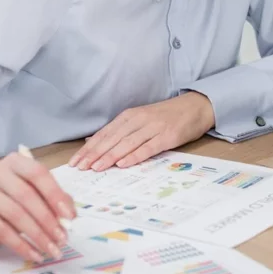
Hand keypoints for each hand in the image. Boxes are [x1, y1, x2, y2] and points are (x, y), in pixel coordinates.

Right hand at [0, 152, 75, 262]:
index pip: (37, 173)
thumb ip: (54, 200)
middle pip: (26, 195)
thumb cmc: (12, 202)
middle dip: (48, 220)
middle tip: (62, 239)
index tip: (70, 217)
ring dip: (37, 235)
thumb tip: (70, 217)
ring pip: (14, 214)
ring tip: (51, 250)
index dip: (55, 195)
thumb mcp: (35, 196)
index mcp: (16, 161)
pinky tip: (33, 255)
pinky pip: (0, 230)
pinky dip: (20, 245)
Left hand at [69, 92, 215, 170]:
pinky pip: (148, 147)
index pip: (105, 133)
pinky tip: (123, 163)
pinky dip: (135, 155)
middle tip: (80, 167)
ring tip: (96, 167)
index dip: (89, 148)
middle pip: (113, 138)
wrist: (196, 106)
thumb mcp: (140, 119)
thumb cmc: (166, 116)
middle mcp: (139, 120)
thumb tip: (92, 142)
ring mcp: (154, 127)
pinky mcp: (168, 136)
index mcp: (130, 116)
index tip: (75, 160)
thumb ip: (118, 130)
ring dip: (110, 156)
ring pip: (127, 143)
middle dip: (95, 153)